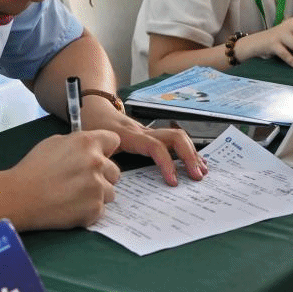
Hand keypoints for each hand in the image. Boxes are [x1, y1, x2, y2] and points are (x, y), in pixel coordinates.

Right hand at [10, 131, 121, 227]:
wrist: (18, 197)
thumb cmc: (32, 169)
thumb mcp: (54, 143)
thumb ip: (78, 144)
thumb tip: (92, 149)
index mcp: (87, 143)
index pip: (114, 141)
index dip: (106, 150)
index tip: (99, 156)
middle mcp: (97, 163)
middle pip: (115, 171)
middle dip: (102, 176)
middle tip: (80, 182)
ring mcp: (97, 187)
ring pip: (110, 192)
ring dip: (96, 194)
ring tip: (74, 196)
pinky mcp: (94, 209)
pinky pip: (100, 210)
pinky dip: (88, 210)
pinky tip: (70, 207)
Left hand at [80, 96, 207, 185]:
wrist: (93, 108)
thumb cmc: (92, 127)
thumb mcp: (91, 145)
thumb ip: (101, 161)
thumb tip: (112, 184)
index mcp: (129, 136)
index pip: (154, 146)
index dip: (166, 163)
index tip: (173, 181)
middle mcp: (143, 131)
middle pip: (174, 136)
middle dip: (189, 156)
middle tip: (196, 176)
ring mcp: (149, 132)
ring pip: (177, 136)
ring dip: (192, 153)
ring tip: (201, 171)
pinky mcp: (152, 134)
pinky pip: (173, 140)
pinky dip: (186, 151)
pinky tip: (194, 162)